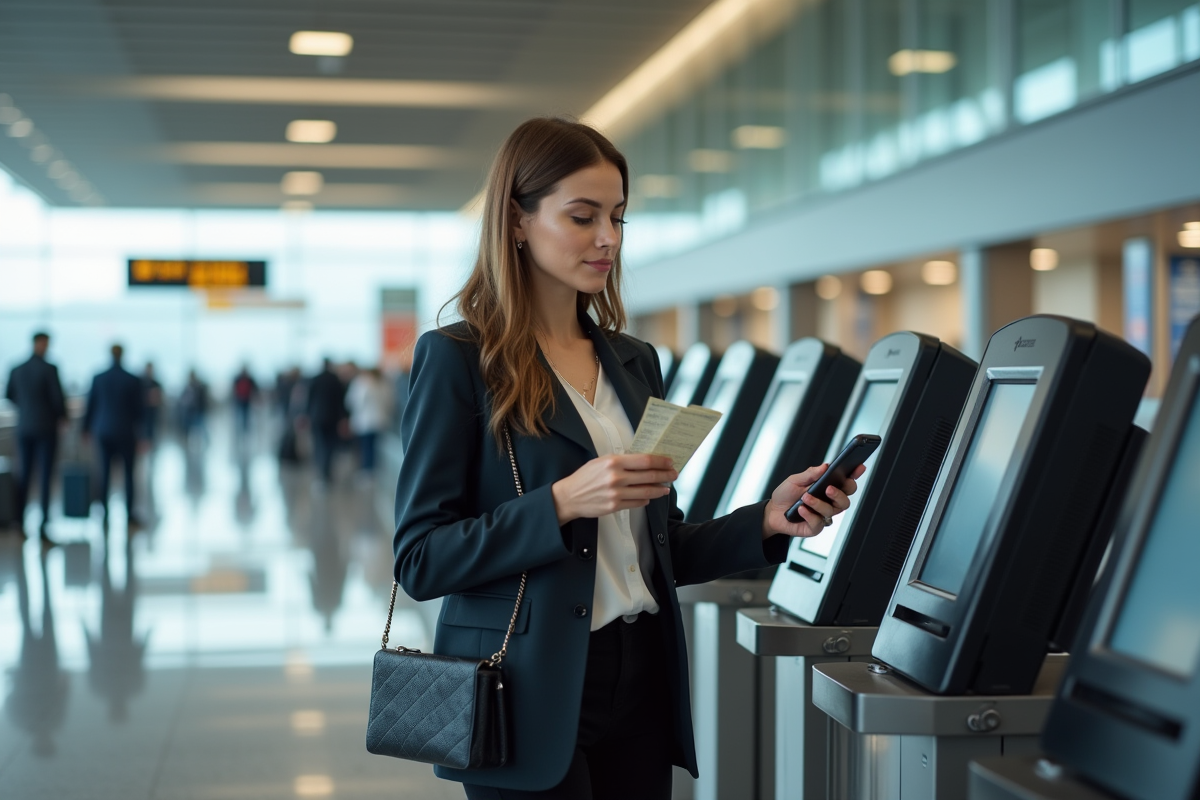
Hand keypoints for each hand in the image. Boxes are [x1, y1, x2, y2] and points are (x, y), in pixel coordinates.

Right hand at [552, 454, 676, 524]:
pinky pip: (637, 503)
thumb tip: (643, 462)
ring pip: (646, 491)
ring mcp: (616, 493)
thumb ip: (621, 461)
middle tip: (674, 474)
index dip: (660, 461)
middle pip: (649, 476)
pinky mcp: (615, 506)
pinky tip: (649, 497)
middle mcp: (616, 477)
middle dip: (665, 475)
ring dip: (659, 490)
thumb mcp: (601, 462)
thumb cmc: (585, 478)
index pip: (644, 460)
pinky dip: (646, 499)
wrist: (569, 497)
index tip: (669, 462)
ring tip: (666, 488)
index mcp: (613, 462)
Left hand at [762, 463, 864, 539]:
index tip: (859, 466)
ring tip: (805, 497)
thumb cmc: (786, 495)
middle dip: (839, 493)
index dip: (855, 474)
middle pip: (846, 499)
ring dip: (818, 503)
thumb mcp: (795, 480)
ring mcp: (824, 516)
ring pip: (832, 510)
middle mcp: (830, 502)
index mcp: (828, 488)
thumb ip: (810, 474)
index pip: (846, 482)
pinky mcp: (815, 527)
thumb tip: (825, 466)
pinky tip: (801, 509)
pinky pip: (818, 523)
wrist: (772, 512)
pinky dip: (809, 515)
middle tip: (828, 488)